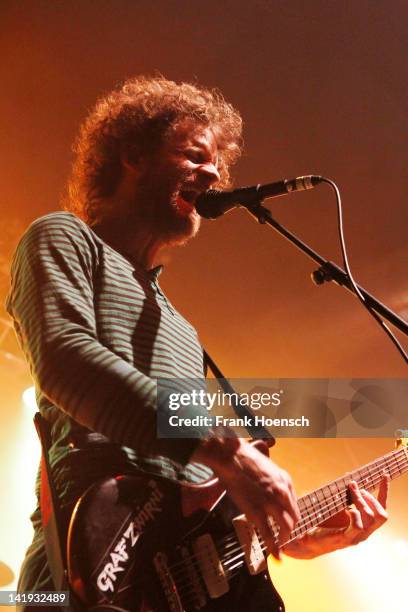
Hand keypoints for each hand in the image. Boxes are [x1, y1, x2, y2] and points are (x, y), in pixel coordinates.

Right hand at [192, 437, 299, 559]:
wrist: (231, 457)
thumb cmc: (244, 459)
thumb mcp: (266, 467)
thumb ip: (272, 481)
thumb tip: (270, 490)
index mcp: (285, 480)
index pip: (294, 505)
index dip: (292, 517)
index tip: (288, 523)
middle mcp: (283, 493)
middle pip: (293, 518)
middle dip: (290, 530)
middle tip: (285, 537)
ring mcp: (271, 503)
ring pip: (286, 527)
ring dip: (284, 539)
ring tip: (280, 546)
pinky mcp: (257, 511)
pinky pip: (268, 534)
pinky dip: (273, 547)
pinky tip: (276, 554)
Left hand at [283, 475, 388, 558]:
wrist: (309, 540)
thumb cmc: (323, 523)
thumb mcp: (337, 506)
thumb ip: (346, 495)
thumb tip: (348, 476)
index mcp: (364, 525)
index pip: (381, 509)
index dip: (384, 492)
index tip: (384, 475)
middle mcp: (364, 532)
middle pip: (381, 515)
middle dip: (370, 497)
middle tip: (356, 488)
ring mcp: (356, 537)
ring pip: (370, 517)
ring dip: (360, 500)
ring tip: (351, 491)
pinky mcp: (346, 538)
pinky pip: (358, 526)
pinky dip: (354, 514)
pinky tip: (347, 509)